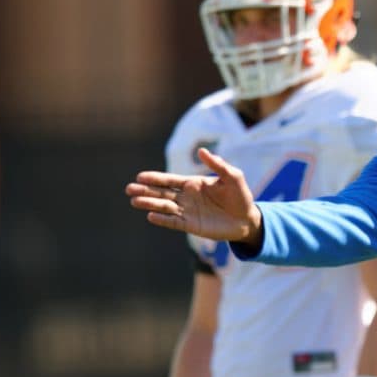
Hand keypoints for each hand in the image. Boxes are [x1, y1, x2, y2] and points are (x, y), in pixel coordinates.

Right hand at [126, 147, 260, 241]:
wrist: (248, 219)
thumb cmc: (241, 196)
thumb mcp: (233, 177)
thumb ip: (218, 165)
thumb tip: (202, 151)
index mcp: (193, 184)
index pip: (170, 180)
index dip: (155, 178)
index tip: (140, 177)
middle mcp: (186, 197)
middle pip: (162, 193)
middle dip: (146, 191)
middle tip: (129, 189)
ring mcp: (188, 212)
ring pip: (164, 207)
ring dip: (149, 204)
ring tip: (135, 201)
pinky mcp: (191, 225)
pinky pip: (174, 222)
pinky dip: (163, 219)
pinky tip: (151, 216)